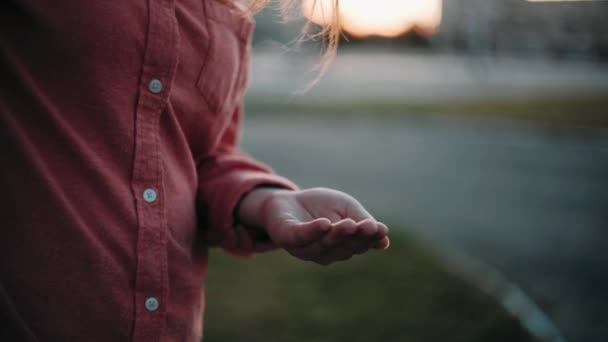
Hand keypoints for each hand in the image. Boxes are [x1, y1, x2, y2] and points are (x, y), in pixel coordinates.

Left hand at [239, 187, 389, 264]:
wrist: (287, 200)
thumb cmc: (321, 206)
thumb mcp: (346, 208)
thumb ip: (362, 221)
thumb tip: (384, 240)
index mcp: (341, 247)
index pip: (359, 245)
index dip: (370, 238)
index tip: (381, 229)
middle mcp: (325, 253)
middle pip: (343, 247)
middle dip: (356, 237)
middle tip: (368, 227)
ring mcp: (304, 248)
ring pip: (324, 245)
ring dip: (337, 235)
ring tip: (349, 224)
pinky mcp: (286, 238)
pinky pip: (301, 237)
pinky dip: (313, 232)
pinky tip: (325, 224)